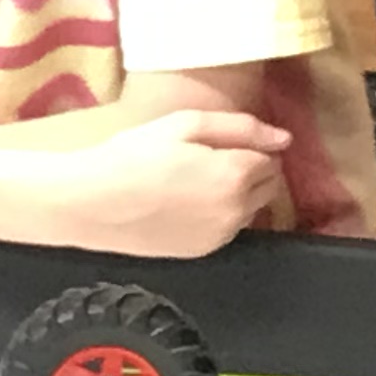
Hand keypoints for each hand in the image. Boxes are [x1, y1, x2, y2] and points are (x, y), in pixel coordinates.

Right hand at [71, 111, 292, 257]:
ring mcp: (221, 235)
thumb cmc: (132, 155)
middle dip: (250, 171)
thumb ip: (241, 127)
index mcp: (236, 174)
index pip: (271, 158)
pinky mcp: (203, 251)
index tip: (218, 143)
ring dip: (236, 194)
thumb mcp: (183, 124)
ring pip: (250, 209)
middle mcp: (238, 210)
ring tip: (193, 183)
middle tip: (207, 160)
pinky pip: (228, 228)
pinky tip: (184, 205)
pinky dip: (218, 215)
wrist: (91, 203)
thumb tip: (284, 138)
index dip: (248, 146)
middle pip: (269, 186)